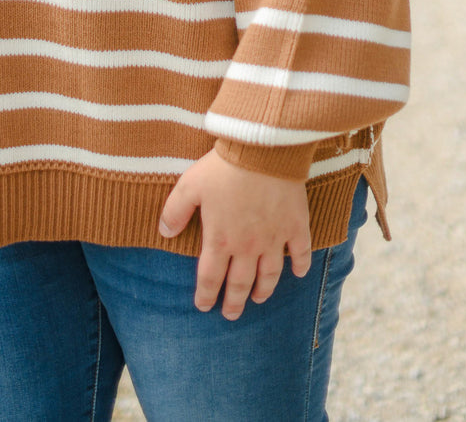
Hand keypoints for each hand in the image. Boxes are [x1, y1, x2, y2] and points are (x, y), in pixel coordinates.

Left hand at [159, 151, 311, 319]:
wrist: (262, 151)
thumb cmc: (223, 168)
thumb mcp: (189, 185)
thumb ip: (175, 211)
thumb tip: (164, 233)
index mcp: (220, 239)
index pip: (210, 277)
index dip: (206, 295)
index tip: (204, 306)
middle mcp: (248, 246)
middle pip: (240, 283)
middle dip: (234, 302)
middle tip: (231, 315)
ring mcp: (274, 238)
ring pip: (270, 274)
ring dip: (264, 290)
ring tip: (259, 299)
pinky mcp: (295, 225)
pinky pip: (301, 252)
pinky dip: (301, 266)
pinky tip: (299, 274)